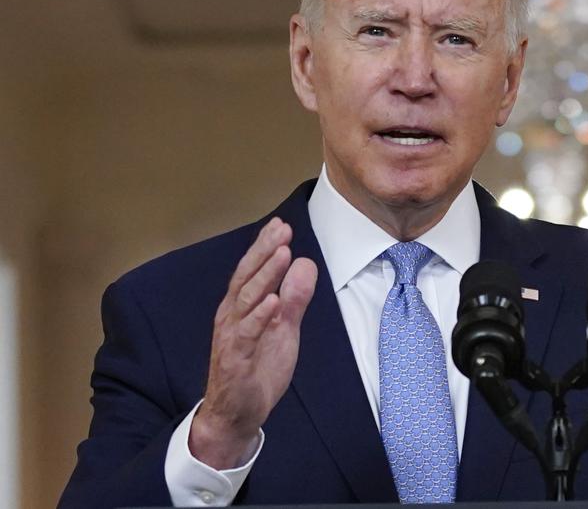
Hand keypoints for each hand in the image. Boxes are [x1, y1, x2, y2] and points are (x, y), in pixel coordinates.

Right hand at [189, 217, 316, 468]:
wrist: (236, 414)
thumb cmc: (257, 368)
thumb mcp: (284, 329)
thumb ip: (294, 298)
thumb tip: (304, 264)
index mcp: (242, 307)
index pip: (253, 270)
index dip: (265, 247)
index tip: (281, 224)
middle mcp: (231, 316)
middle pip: (247, 277)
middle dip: (264, 251)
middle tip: (282, 229)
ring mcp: (231, 337)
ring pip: (246, 300)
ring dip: (264, 275)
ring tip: (281, 253)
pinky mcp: (234, 360)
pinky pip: (246, 335)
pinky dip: (259, 317)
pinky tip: (273, 301)